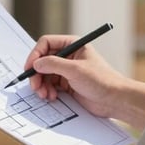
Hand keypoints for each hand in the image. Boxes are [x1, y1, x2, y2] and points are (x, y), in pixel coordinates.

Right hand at [25, 35, 144, 128]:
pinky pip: (50, 85)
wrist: (114, 100)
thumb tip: (36, 63)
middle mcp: (68, 56)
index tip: (29, 68)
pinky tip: (52, 97)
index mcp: (73, 45)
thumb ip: (54, 64)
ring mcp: (66, 70)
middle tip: (35, 86)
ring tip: (45, 95)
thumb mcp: (75, 70)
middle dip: (37, 74)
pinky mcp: (67, 84)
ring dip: (41, 85)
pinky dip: (47, 91)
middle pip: (42, 60)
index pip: (46, 43)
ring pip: (44, 74)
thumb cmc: (101, 80)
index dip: (35, 54)